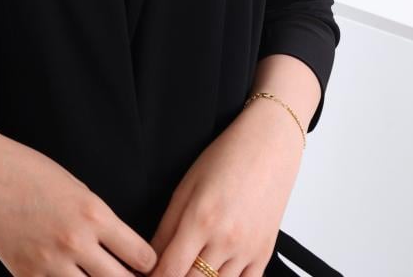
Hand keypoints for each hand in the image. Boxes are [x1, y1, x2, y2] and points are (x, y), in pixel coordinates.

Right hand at [0, 124, 157, 275]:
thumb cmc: (28, 170)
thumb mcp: (75, 187)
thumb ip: (98, 221)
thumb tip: (120, 254)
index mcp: (93, 212)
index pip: (142, 257)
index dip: (148, 265)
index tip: (145, 266)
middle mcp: (74, 241)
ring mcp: (48, 263)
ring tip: (96, 276)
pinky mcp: (25, 276)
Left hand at [145, 99, 303, 276]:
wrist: (270, 148)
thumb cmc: (225, 159)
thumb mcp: (186, 186)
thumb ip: (166, 227)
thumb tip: (150, 257)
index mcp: (200, 219)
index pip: (169, 270)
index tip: (142, 275)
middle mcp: (225, 240)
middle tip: (162, 272)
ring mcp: (247, 251)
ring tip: (187, 270)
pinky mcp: (264, 255)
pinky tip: (212, 275)